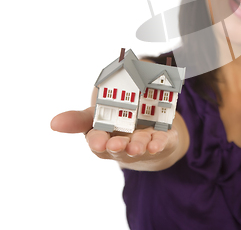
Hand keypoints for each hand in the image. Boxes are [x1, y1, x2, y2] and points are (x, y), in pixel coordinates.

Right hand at [51, 106, 179, 170]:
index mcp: (104, 137)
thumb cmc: (116, 123)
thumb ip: (78, 119)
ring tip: (137, 146)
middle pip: (118, 148)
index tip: (97, 142)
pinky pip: (162, 143)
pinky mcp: (162, 141)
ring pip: (139, 146)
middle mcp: (122, 144)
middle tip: (116, 145)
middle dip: (117, 147)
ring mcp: (142, 144)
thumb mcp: (96, 116)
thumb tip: (53, 123)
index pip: (97, 141)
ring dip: (138, 146)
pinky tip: (157, 144)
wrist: (146, 129)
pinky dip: (160, 143)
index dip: (97, 141)